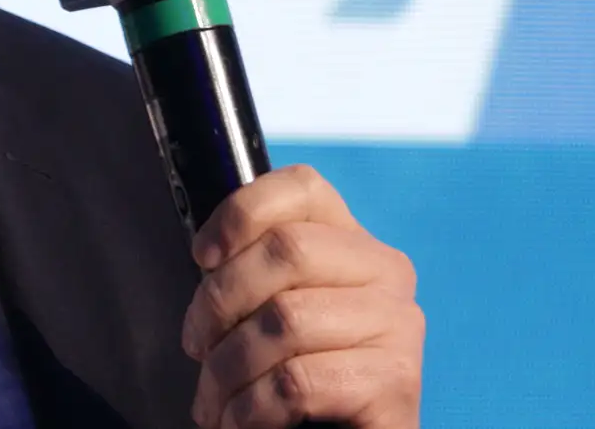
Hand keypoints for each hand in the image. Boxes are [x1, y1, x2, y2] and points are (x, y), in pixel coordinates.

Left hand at [180, 164, 422, 426]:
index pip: (303, 187)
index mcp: (355, 242)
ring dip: (227, 369)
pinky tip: (241, 421)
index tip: (203, 257)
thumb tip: (206, 256)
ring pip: (285, 320)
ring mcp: (398, 325)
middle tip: (196, 348)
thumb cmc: (308, 374)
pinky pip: (297, 383)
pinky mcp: (395, 383)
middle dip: (220, 301)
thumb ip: (257, 271)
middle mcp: (386, 272)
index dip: (241, 211)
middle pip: (286, 249)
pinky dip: (252, 408)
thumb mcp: (280, 307)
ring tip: (213, 402)